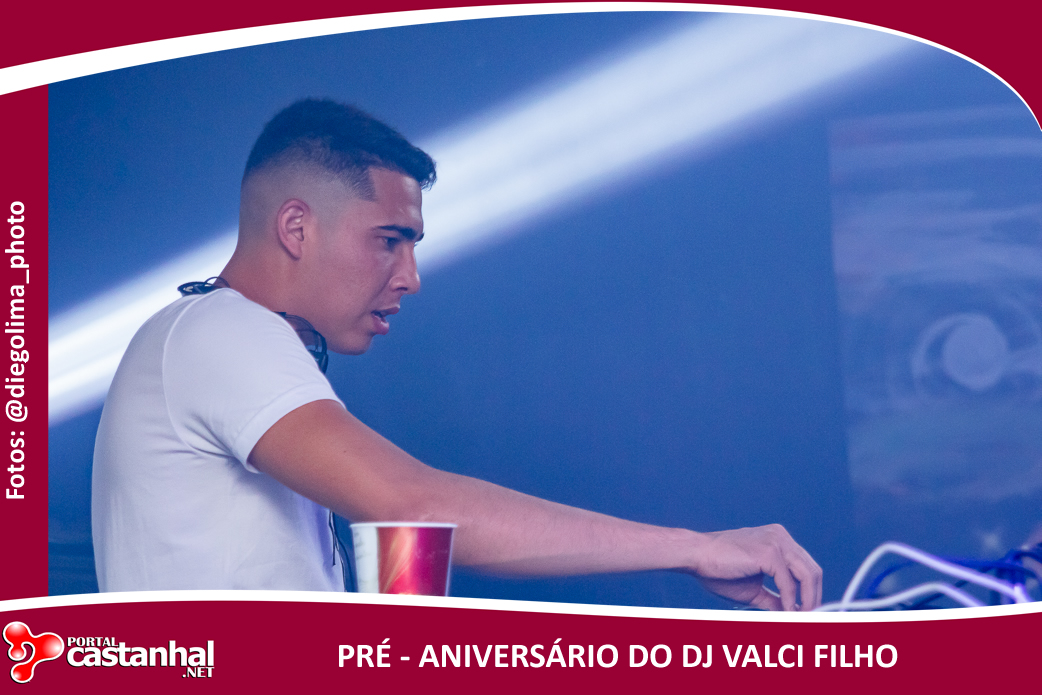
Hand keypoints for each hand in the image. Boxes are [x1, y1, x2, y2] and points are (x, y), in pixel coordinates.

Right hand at [688, 524, 821, 610]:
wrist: (696, 556)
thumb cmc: (717, 569)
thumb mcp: (754, 589)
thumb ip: (775, 599)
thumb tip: (791, 615)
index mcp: (778, 539)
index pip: (806, 567)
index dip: (811, 592)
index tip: (808, 612)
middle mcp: (781, 536)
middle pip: (813, 571)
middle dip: (814, 598)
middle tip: (810, 619)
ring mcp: (776, 542)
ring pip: (807, 575)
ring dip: (807, 601)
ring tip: (801, 618)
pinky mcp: (769, 552)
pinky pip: (788, 582)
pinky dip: (790, 601)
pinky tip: (786, 611)